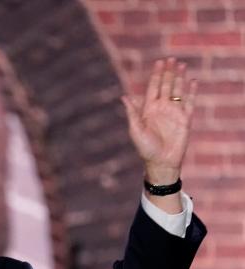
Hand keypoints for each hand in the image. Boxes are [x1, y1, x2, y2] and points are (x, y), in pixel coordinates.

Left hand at [122, 58, 196, 184]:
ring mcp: (174, 112)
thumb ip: (132, 112)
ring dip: (179, 78)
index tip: (159, 62)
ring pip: (178, 91)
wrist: (161, 162)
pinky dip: (191, 92)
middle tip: (171, 59)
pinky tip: (192, 82)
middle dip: (168, 73)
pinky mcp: (185, 118)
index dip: (156, 75)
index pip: (153, 87)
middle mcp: (161, 108)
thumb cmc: (145, 148)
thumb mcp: (135, 129)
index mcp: (148, 109)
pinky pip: (189, 102)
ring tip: (182, 65)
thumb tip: (124, 96)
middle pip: (166, 85)